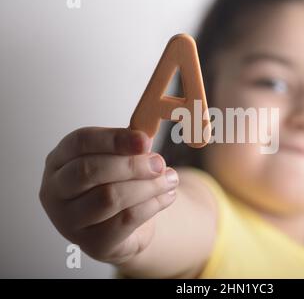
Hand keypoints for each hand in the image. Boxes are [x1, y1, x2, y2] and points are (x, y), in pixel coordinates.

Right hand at [39, 127, 178, 263]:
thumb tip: (145, 138)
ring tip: (170, 179)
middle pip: (89, 171)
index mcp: (60, 160)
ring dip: (147, 186)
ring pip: (109, 197)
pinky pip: (126, 220)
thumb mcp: (119, 158)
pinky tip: (167, 196)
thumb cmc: (116, 183)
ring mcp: (69, 221)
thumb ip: (129, 145)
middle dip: (131, 165)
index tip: (145, 140)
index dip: (114, 139)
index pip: (80, 142)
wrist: (122, 226)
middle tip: (159, 163)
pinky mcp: (92, 243)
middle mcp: (56, 190)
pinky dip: (153, 205)